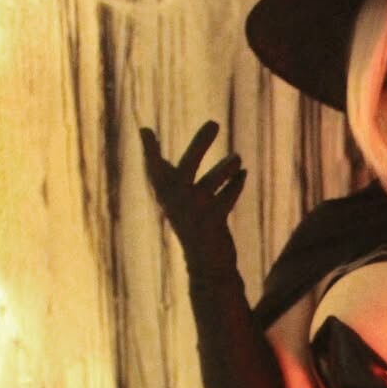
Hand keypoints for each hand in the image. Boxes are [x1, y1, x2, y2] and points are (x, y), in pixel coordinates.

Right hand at [139, 120, 245, 273]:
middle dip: (200, 144)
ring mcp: (195, 213)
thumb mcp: (175, 197)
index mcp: (166, 194)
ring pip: (211, 183)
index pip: (155, 169)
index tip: (146, 131)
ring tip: (238, 157)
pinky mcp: (213, 223)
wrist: (206, 265)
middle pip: (188, 167)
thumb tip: (143, 130)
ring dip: (226, 168)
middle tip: (215, 122)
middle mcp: (177, 202)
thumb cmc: (190, 225)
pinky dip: (235, 186)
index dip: (149, 151)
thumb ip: (162, 168)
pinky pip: (226, 199)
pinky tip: (243, 174)